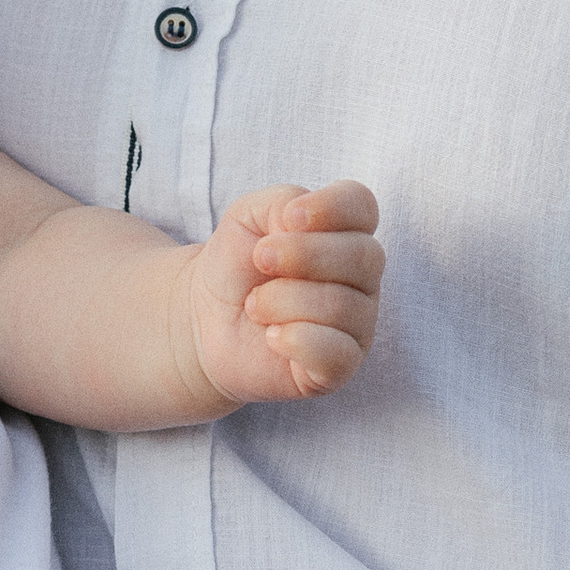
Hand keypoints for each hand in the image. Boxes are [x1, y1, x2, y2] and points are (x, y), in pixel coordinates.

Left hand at [181, 182, 382, 404]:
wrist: (205, 321)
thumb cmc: (236, 266)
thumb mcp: (248, 217)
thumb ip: (281, 202)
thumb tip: (302, 221)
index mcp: (345, 234)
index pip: (364, 208)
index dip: (333, 207)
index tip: (288, 218)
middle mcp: (361, 278)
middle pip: (364, 256)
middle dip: (303, 254)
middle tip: (259, 259)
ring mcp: (357, 324)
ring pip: (341, 306)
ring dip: (282, 300)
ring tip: (254, 305)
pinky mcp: (340, 366)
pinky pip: (336, 353)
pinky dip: (295, 340)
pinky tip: (271, 336)